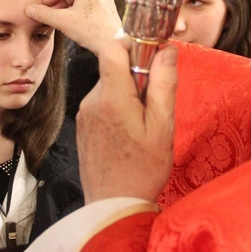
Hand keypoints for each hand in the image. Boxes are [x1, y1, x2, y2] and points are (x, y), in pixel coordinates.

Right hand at [25, 0, 121, 54]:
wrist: (114, 46)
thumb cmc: (91, 31)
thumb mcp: (62, 21)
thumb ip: (43, 14)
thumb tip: (28, 9)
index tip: (46, 4)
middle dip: (60, 0)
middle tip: (50, 11)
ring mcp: (106, 1)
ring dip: (68, 6)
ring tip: (60, 19)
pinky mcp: (109, 11)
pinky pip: (90, 6)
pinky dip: (78, 11)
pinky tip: (73, 24)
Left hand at [77, 38, 176, 203]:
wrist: (113, 207)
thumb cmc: (142, 170)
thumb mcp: (163, 126)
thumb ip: (163, 84)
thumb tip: (167, 50)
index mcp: (112, 97)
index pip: (113, 48)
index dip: (133, 44)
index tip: (152, 57)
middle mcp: (92, 100)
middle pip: (114, 68)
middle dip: (137, 76)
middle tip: (154, 103)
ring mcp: (85, 113)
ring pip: (110, 86)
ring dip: (128, 94)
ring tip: (142, 125)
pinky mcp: (83, 125)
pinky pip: (102, 103)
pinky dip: (118, 108)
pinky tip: (129, 134)